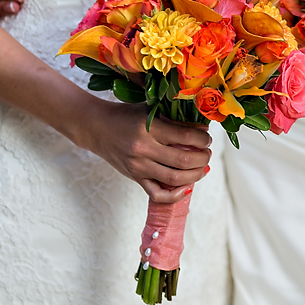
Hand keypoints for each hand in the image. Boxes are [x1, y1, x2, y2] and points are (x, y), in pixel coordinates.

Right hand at [79, 100, 212, 203]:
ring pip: (174, 179)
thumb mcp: (149, 110)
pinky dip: (175, 194)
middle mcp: (143, 150)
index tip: (207, 139)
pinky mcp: (135, 178)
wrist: (96, 128)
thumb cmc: (125, 115)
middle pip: (183, 161)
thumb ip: (173, 118)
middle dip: (203, 158)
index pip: (185, 137)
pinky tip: (186, 186)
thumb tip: (201, 129)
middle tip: (208, 153)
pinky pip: (157, 194)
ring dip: (195, 175)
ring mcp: (138, 167)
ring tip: (203, 167)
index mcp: (148, 129)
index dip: (202, 140)